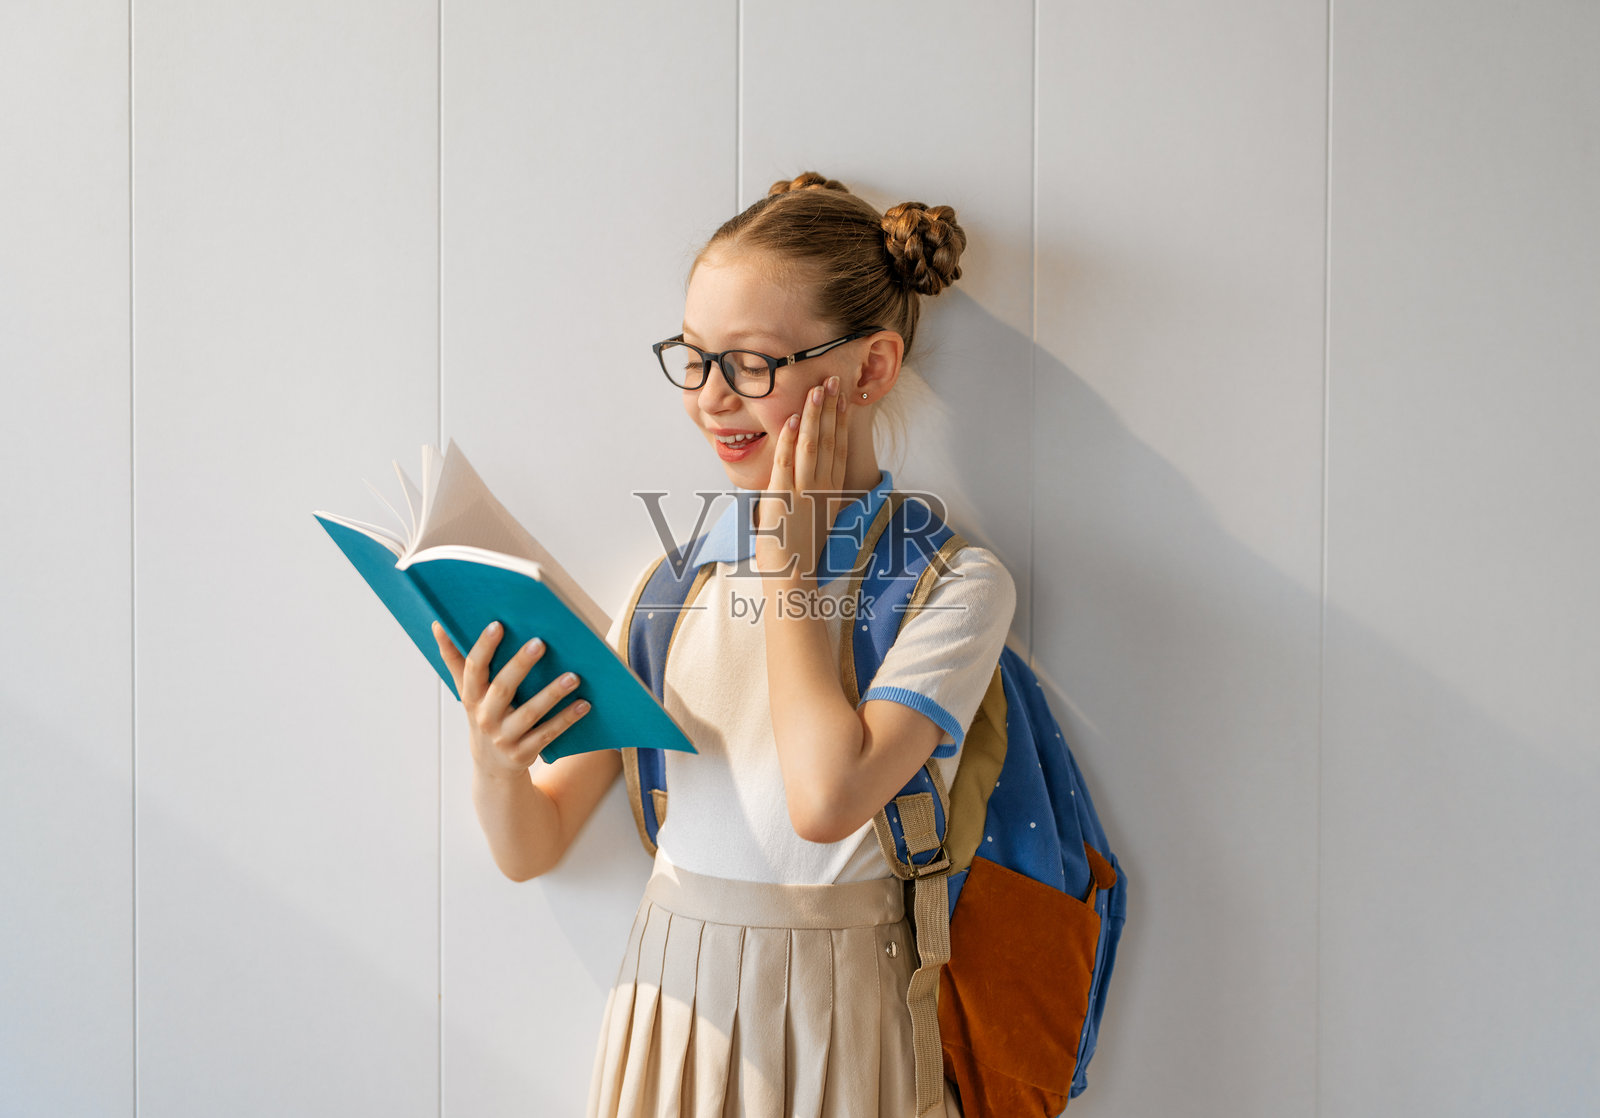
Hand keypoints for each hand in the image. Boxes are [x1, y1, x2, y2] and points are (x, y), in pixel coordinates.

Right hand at [431, 619, 590, 778]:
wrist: (491, 767)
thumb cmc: (482, 715)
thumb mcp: (466, 691)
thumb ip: (455, 659)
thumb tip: (438, 625)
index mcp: (471, 697)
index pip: (473, 669)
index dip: (483, 647)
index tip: (497, 625)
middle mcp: (485, 717)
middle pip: (502, 688)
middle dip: (520, 665)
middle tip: (540, 642)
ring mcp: (504, 737)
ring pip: (530, 713)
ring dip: (552, 694)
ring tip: (573, 676)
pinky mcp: (524, 752)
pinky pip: (548, 734)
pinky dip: (566, 719)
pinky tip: (584, 704)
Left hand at [757, 374, 848, 582]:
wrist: (793, 578)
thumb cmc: (800, 551)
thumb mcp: (817, 519)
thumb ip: (819, 496)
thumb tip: (819, 478)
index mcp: (832, 493)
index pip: (839, 449)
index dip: (842, 421)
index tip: (844, 399)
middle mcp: (822, 489)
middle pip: (829, 440)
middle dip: (831, 408)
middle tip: (833, 380)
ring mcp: (803, 492)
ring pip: (811, 446)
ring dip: (814, 416)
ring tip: (817, 390)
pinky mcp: (782, 498)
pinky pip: (786, 462)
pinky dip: (788, 439)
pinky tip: (790, 419)